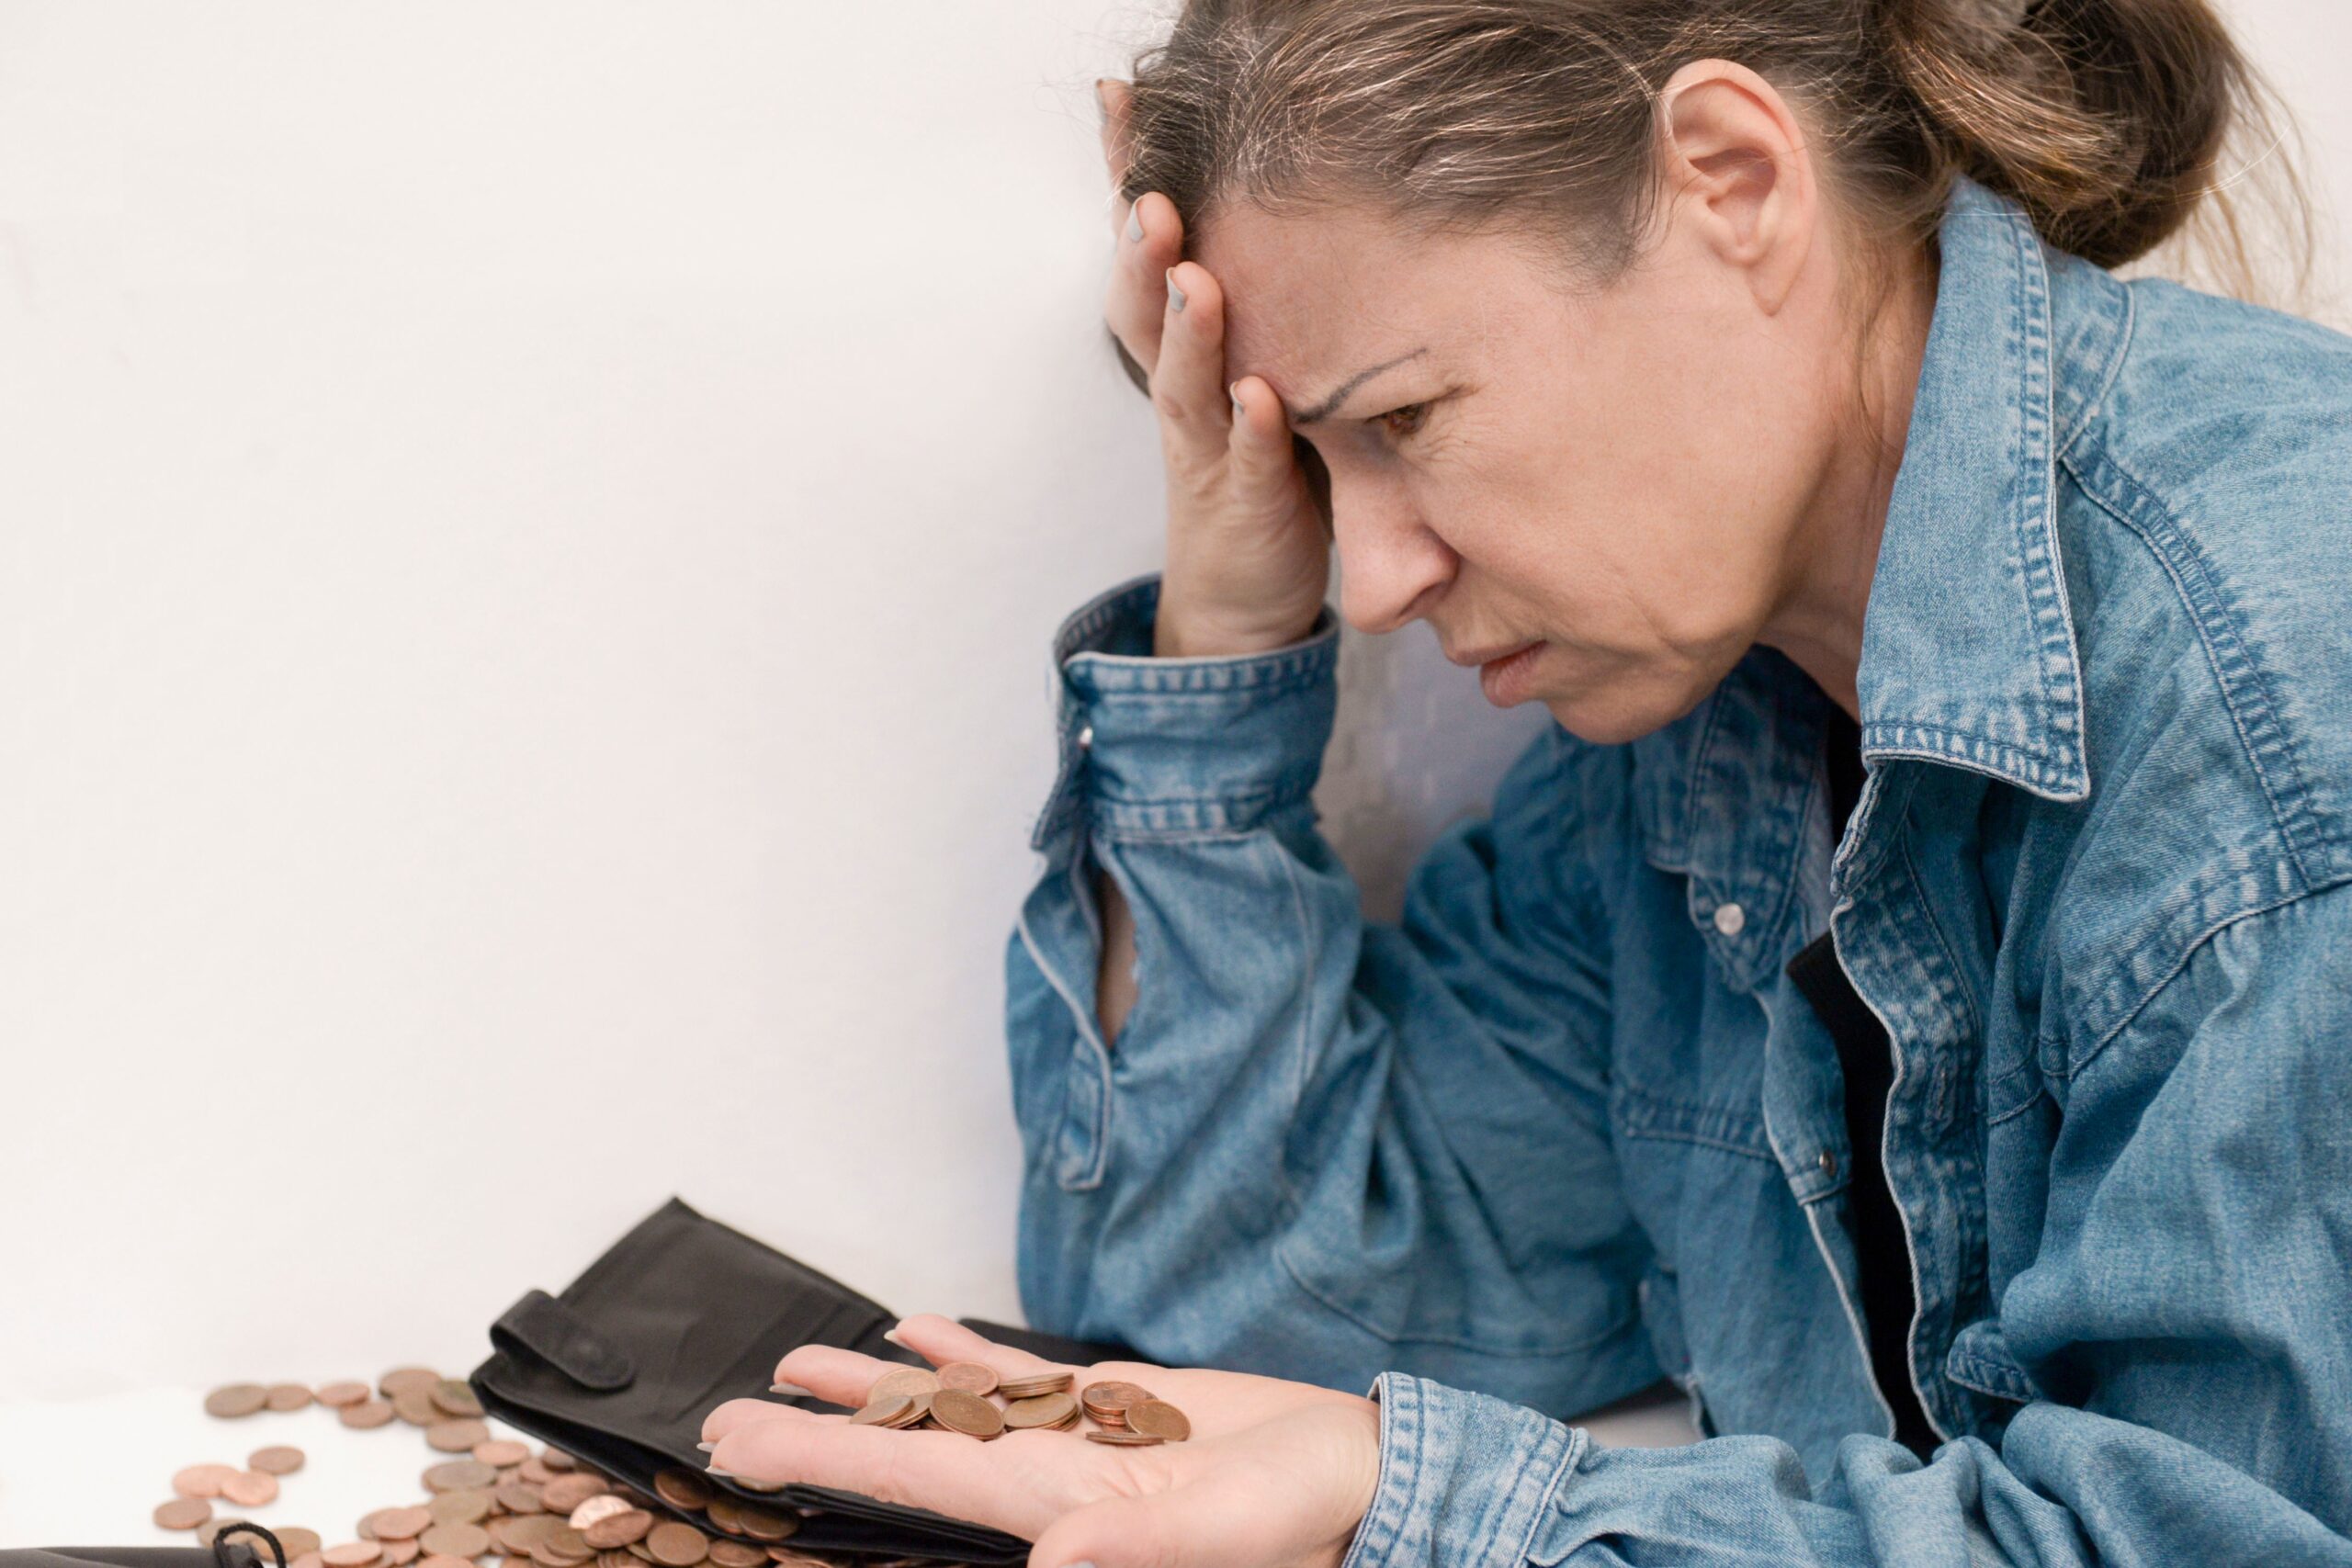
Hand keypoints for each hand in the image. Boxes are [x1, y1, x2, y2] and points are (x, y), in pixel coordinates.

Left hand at [700, 1314, 1383, 1567]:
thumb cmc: (1307, 1512)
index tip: (733, 1445)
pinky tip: (917, 1336)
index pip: (907, 1478)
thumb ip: (1129, 1545)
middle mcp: (1048, 1474)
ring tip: (803, 1364)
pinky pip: (1016, 1378)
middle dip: (813, 1434)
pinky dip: (961, 1356)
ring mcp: (1076, 1440)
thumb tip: (1048, 1559)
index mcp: (1058, 1502)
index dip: (812, 1461)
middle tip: (726, 1415)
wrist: (1365, 1478)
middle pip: (906, 1447)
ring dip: (874, 1391)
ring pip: (949, 1408)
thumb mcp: (1222, 1529)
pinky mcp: (1117, 1406)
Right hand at [1095, 78, 1334, 659]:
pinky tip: (1260, 397)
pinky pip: (1248, 465)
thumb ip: (1259, 296)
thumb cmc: (1256, 467)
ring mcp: (1207, 450)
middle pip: (1146, 313)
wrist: (1240, 602)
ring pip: (1185, 385)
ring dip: (1189, 332)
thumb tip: (1289, 195)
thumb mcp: (1251, 367)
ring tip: (1194, 279)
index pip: (1146, 256)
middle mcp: (1183, 393)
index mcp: (1181, 353)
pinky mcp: (1246, 506)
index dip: (1126, 182)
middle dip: (1142, 253)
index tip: (1118, 106)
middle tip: (1147, 195)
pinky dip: (1253, 431)